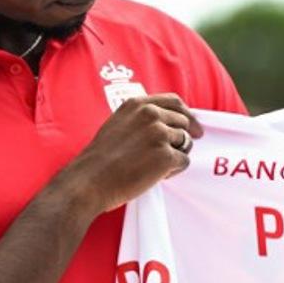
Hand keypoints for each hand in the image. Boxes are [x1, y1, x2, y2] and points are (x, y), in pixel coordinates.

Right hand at [55, 94, 203, 214]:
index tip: (193, 127)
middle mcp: (151, 115)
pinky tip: (156, 175)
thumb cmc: (100, 159)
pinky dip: (174, 171)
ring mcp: (159, 134)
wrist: (90, 181)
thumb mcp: (117, 125)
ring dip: (176, 155)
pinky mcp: (166, 156)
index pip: (174, 102)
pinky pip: (183, 161)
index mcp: (137, 105)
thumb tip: (166, 124)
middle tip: (170, 155)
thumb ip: (140, 120)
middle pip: (183, 123)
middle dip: (181, 139)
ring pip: (186, 142)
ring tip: (155, 167)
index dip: (187, 115)